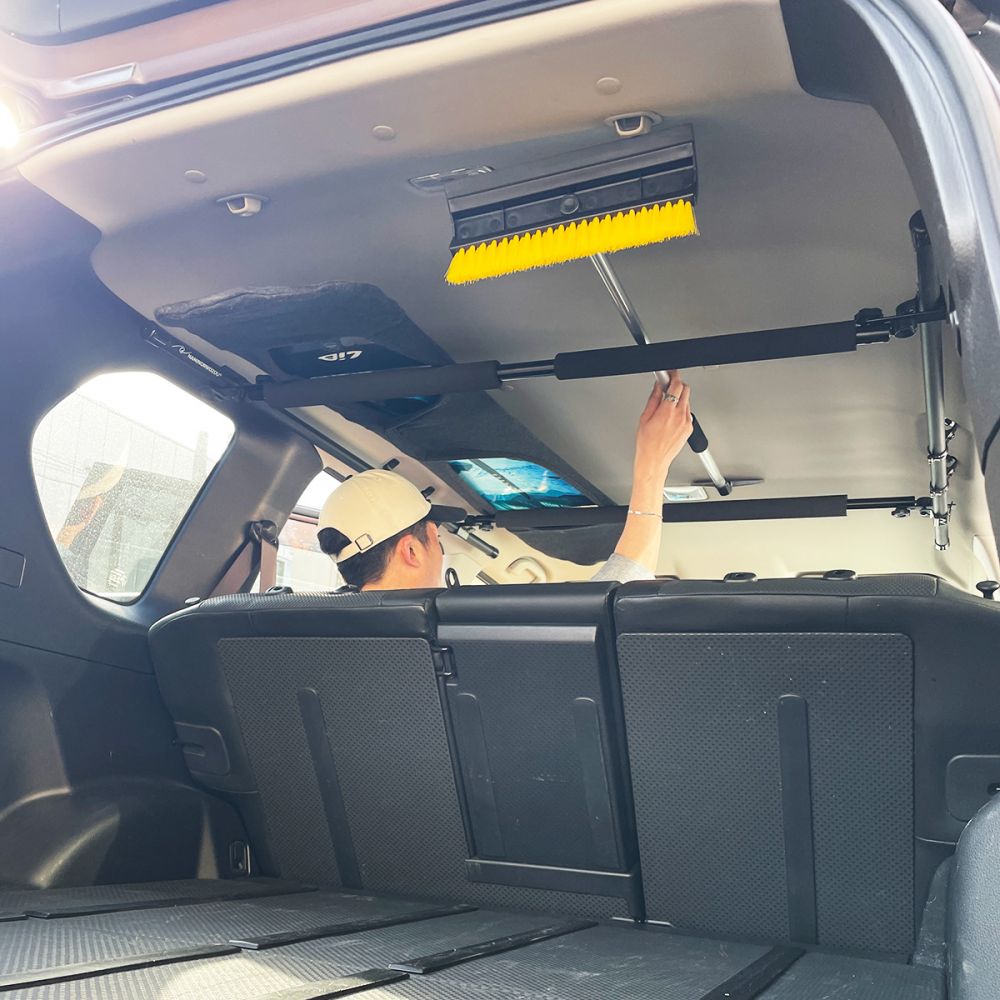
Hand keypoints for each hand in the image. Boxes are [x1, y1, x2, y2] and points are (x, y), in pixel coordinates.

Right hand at [633, 372, 692, 487]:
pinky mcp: (689, 428)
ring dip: (679, 398)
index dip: (674, 376)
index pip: (677, 385)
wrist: (654, 459)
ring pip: (687, 401)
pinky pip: (688, 413)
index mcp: (667, 411)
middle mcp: (680, 416)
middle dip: (678, 386)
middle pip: (686, 390)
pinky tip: (671, 417)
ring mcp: (687, 422)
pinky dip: (681, 410)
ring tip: (666, 406)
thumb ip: (653, 399)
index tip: (671, 374)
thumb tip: (658, 387)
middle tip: (668, 387)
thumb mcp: (645, 417)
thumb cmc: (647, 443)